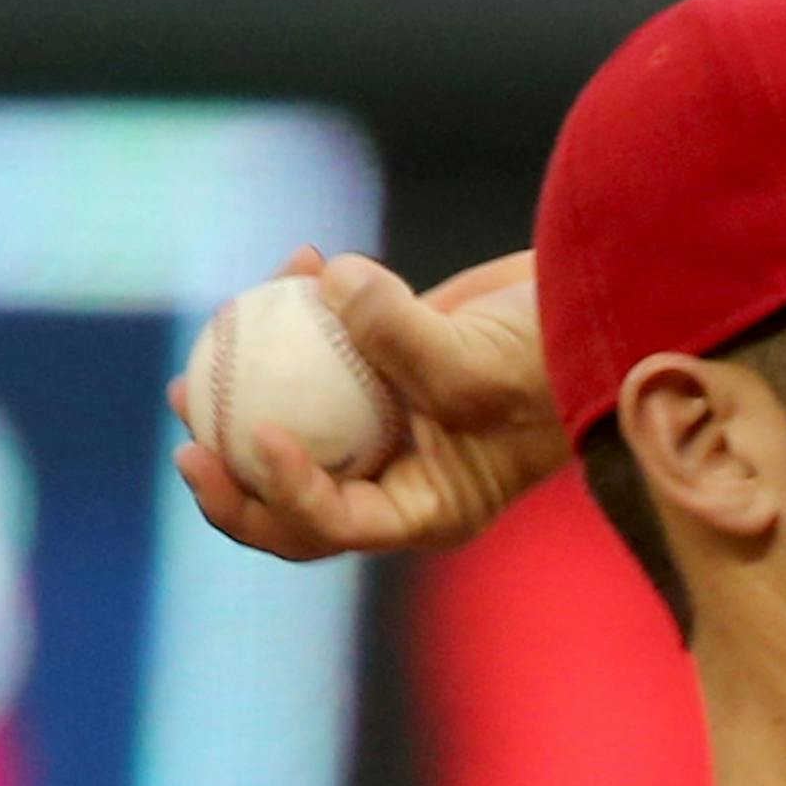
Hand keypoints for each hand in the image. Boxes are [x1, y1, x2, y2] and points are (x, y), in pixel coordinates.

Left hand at [170, 244, 567, 560]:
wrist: (595, 311)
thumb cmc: (555, 360)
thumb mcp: (483, 363)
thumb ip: (400, 335)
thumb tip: (324, 284)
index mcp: (426, 509)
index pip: (339, 523)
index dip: (287, 494)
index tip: (255, 436)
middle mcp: (400, 480)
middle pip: (296, 505)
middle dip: (235, 484)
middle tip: (190, 445)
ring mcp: (387, 426)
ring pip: (295, 429)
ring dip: (238, 403)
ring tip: (191, 378)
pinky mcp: (385, 367)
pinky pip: (322, 354)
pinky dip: (300, 314)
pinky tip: (293, 261)